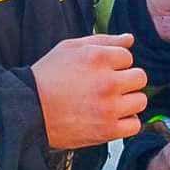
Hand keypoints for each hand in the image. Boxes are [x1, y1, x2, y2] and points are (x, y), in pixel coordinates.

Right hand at [31, 33, 146, 148]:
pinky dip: (126, 122)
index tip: (102, 71)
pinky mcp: (107, 130)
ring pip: (140, 100)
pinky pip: (135, 125)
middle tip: (108, 87)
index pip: (128, 57)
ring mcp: (109, 107)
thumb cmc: (47, 77)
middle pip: (140, 78)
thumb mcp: (70, 48)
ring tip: (109, 103)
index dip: (116, 64)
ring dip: (128, 101)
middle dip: (126, 80)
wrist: (28, 110)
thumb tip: (129, 39)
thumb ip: (103, 40)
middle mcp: (107, 81)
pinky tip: (111, 118)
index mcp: (98, 57)